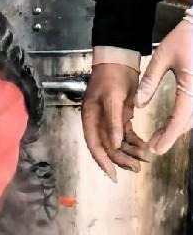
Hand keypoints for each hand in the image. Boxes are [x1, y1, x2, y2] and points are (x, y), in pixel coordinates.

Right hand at [82, 63, 146, 180]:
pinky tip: (143, 148)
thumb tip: (114, 144)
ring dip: (130, 152)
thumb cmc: (111, 75)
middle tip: (136, 167)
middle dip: (121, 158)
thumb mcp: (112, 97)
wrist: (120, 59)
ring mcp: (109, 119)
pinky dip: (135, 142)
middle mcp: (98, 121)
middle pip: (108, 147)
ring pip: (118, 142)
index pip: (94, 145)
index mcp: (90, 117)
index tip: (113, 175)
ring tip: (144, 159)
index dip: (102, 161)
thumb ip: (113, 121)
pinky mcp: (120, 116)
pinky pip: (127, 134)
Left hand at [135, 15, 192, 154]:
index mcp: (191, 88)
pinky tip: (170, 122)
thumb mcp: (161, 57)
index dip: (167, 137)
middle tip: (152, 145)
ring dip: (175, 128)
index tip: (155, 148)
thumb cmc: (185, 37)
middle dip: (169, 136)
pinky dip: (182, 119)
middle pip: (186, 123)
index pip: (179, 120)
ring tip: (157, 135)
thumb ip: (149, 82)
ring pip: (191, 118)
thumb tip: (138, 104)